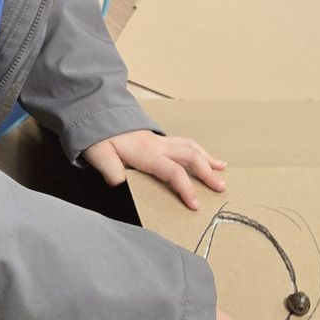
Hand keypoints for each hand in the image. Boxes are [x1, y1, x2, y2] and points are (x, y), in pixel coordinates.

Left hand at [83, 130, 224, 209]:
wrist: (98, 115)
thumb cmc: (99, 138)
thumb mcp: (99, 154)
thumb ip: (109, 168)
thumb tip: (120, 181)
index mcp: (145, 153)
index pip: (172, 171)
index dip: (185, 188)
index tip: (195, 204)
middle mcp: (157, 146)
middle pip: (190, 157)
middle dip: (207, 173)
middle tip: (220, 188)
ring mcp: (159, 141)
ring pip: (190, 147)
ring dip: (207, 158)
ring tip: (222, 169)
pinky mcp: (158, 140)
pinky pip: (184, 143)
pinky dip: (199, 150)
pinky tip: (205, 155)